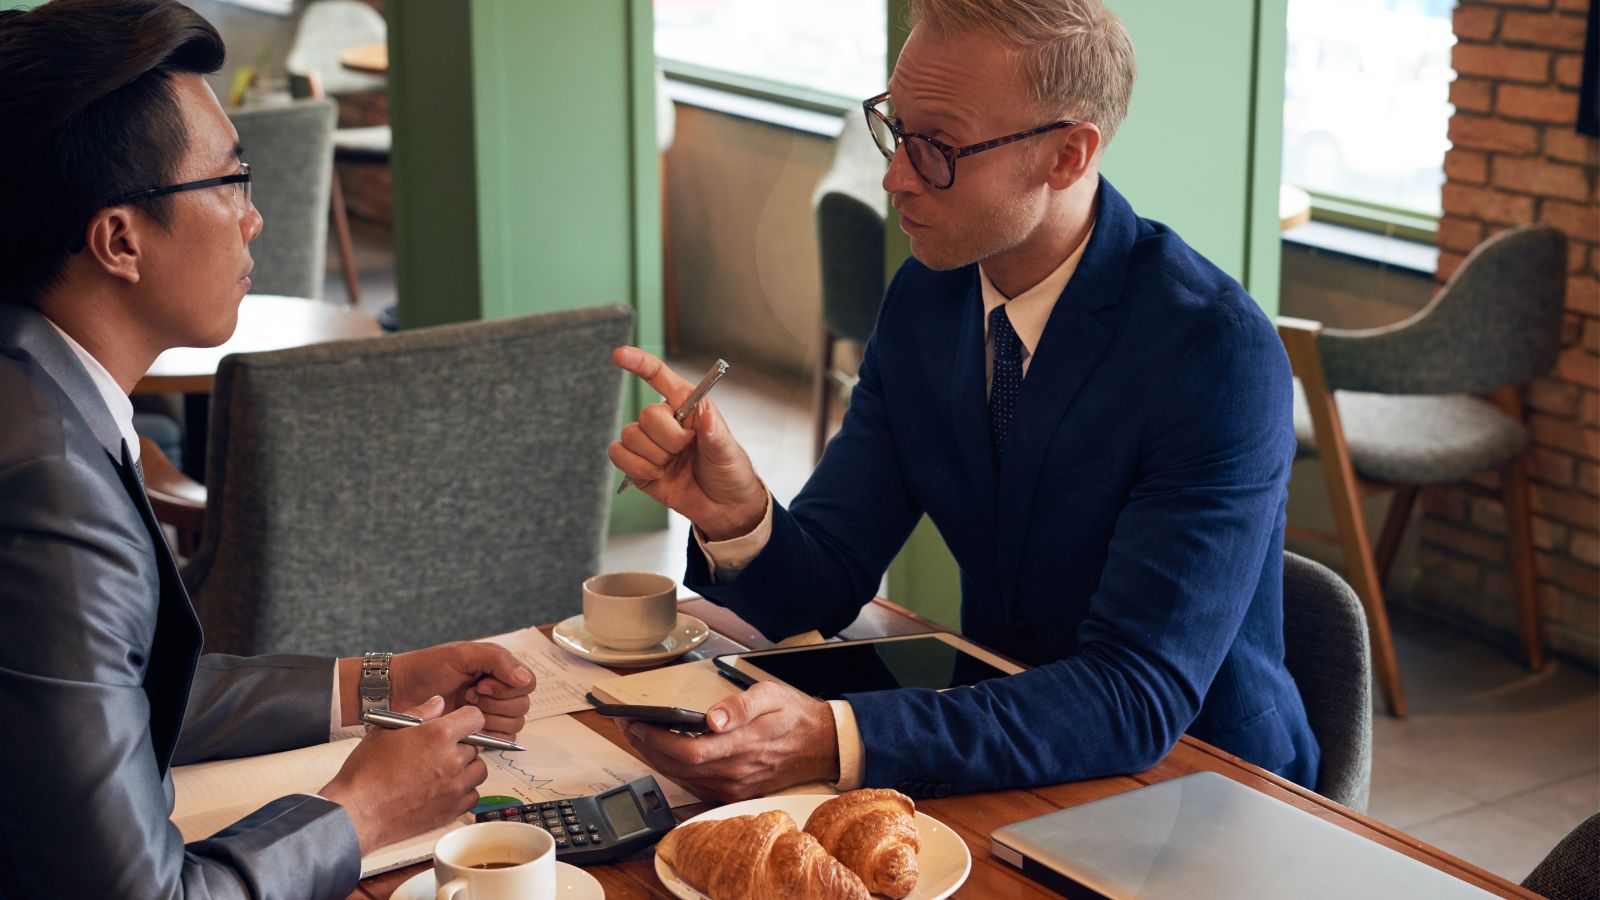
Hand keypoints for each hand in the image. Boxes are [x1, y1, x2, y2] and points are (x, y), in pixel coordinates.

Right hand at [321, 696, 488, 852]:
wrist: (356, 812)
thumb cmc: (366, 772)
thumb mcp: (386, 730)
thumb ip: (419, 712)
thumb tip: (438, 703)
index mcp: (438, 736)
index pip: (475, 718)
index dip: (466, 718)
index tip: (459, 724)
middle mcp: (452, 761)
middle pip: (476, 746)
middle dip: (461, 745)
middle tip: (439, 750)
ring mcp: (453, 788)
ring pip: (478, 771)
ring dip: (467, 768)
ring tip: (444, 770)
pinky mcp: (450, 811)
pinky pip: (472, 796)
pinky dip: (463, 792)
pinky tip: (444, 789)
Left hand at [386, 641, 534, 739]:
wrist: (398, 692)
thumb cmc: (426, 668)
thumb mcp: (462, 655)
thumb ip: (498, 661)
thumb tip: (525, 679)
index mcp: (498, 669)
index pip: (527, 683)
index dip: (508, 688)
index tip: (482, 684)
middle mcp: (498, 692)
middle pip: (522, 706)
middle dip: (496, 703)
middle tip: (469, 695)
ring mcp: (489, 714)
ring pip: (515, 725)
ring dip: (490, 718)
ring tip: (464, 709)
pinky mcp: (479, 734)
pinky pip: (502, 741)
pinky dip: (489, 735)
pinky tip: (466, 728)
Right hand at [609, 346, 766, 539]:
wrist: (723, 507)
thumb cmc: (730, 471)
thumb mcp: (728, 452)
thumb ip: (715, 434)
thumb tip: (706, 416)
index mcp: (688, 405)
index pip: (659, 376)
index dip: (639, 363)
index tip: (619, 355)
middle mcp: (665, 420)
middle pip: (646, 415)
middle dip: (669, 439)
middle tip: (687, 450)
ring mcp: (649, 442)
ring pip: (630, 436)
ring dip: (654, 457)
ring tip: (674, 466)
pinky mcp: (636, 464)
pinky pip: (618, 455)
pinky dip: (636, 468)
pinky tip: (656, 475)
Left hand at [619, 681, 838, 802]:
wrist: (823, 745)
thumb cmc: (795, 716)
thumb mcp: (771, 696)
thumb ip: (739, 706)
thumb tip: (712, 717)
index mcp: (741, 746)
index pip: (685, 751)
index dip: (655, 739)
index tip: (637, 722)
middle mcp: (734, 773)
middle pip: (676, 767)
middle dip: (646, 745)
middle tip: (628, 725)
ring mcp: (734, 787)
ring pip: (682, 778)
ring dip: (656, 758)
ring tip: (639, 735)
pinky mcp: (735, 793)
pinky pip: (695, 785)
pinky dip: (674, 769)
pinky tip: (665, 753)